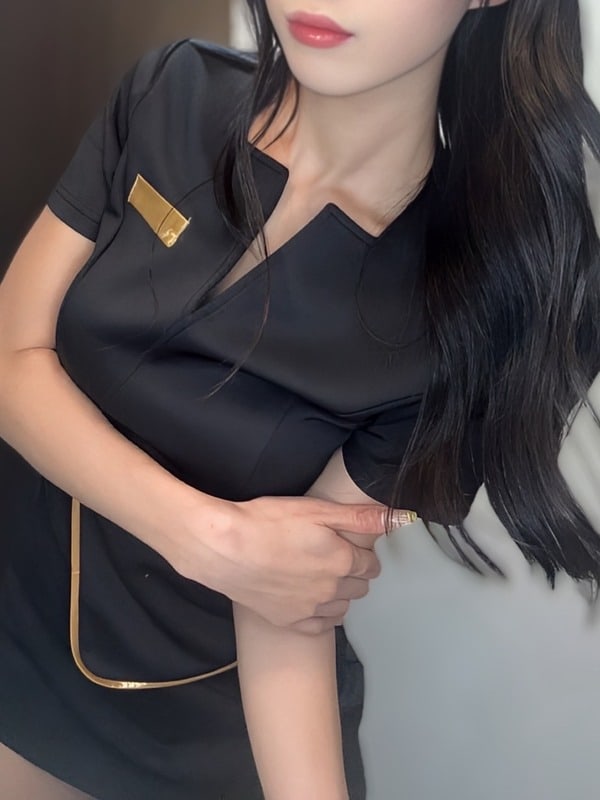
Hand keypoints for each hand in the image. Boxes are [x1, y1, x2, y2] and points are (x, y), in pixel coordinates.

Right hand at [173, 495, 399, 633]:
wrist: (223, 548)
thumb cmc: (267, 521)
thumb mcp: (316, 509)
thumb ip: (361, 517)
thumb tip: (401, 518)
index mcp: (342, 561)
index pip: (372, 564)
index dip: (362, 553)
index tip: (348, 545)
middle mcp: (332, 590)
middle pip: (360, 587)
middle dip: (353, 573)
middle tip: (332, 557)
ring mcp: (310, 610)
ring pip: (342, 608)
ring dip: (339, 594)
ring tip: (319, 576)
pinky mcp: (288, 622)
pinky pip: (320, 627)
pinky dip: (321, 615)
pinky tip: (309, 600)